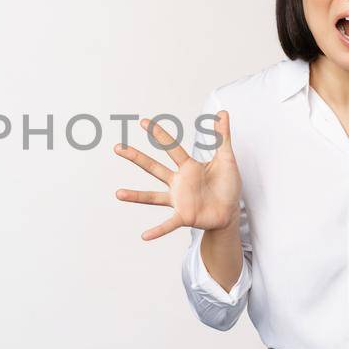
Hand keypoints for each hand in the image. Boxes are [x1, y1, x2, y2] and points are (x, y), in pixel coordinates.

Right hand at [113, 112, 240, 240]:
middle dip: (136, 158)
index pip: (171, 147)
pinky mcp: (185, 216)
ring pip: (153, 196)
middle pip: (153, 167)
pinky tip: (145, 236)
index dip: (159, 134)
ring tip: (118, 194)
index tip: (143, 122)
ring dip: (136, 196)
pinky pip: (168, 224)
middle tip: (117, 148)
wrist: (231, 211)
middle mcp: (178, 182)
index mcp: (188, 167)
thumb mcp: (227, 159)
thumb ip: (223, 136)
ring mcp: (179, 200)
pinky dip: (158, 230)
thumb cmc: (227, 185)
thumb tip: (222, 112)